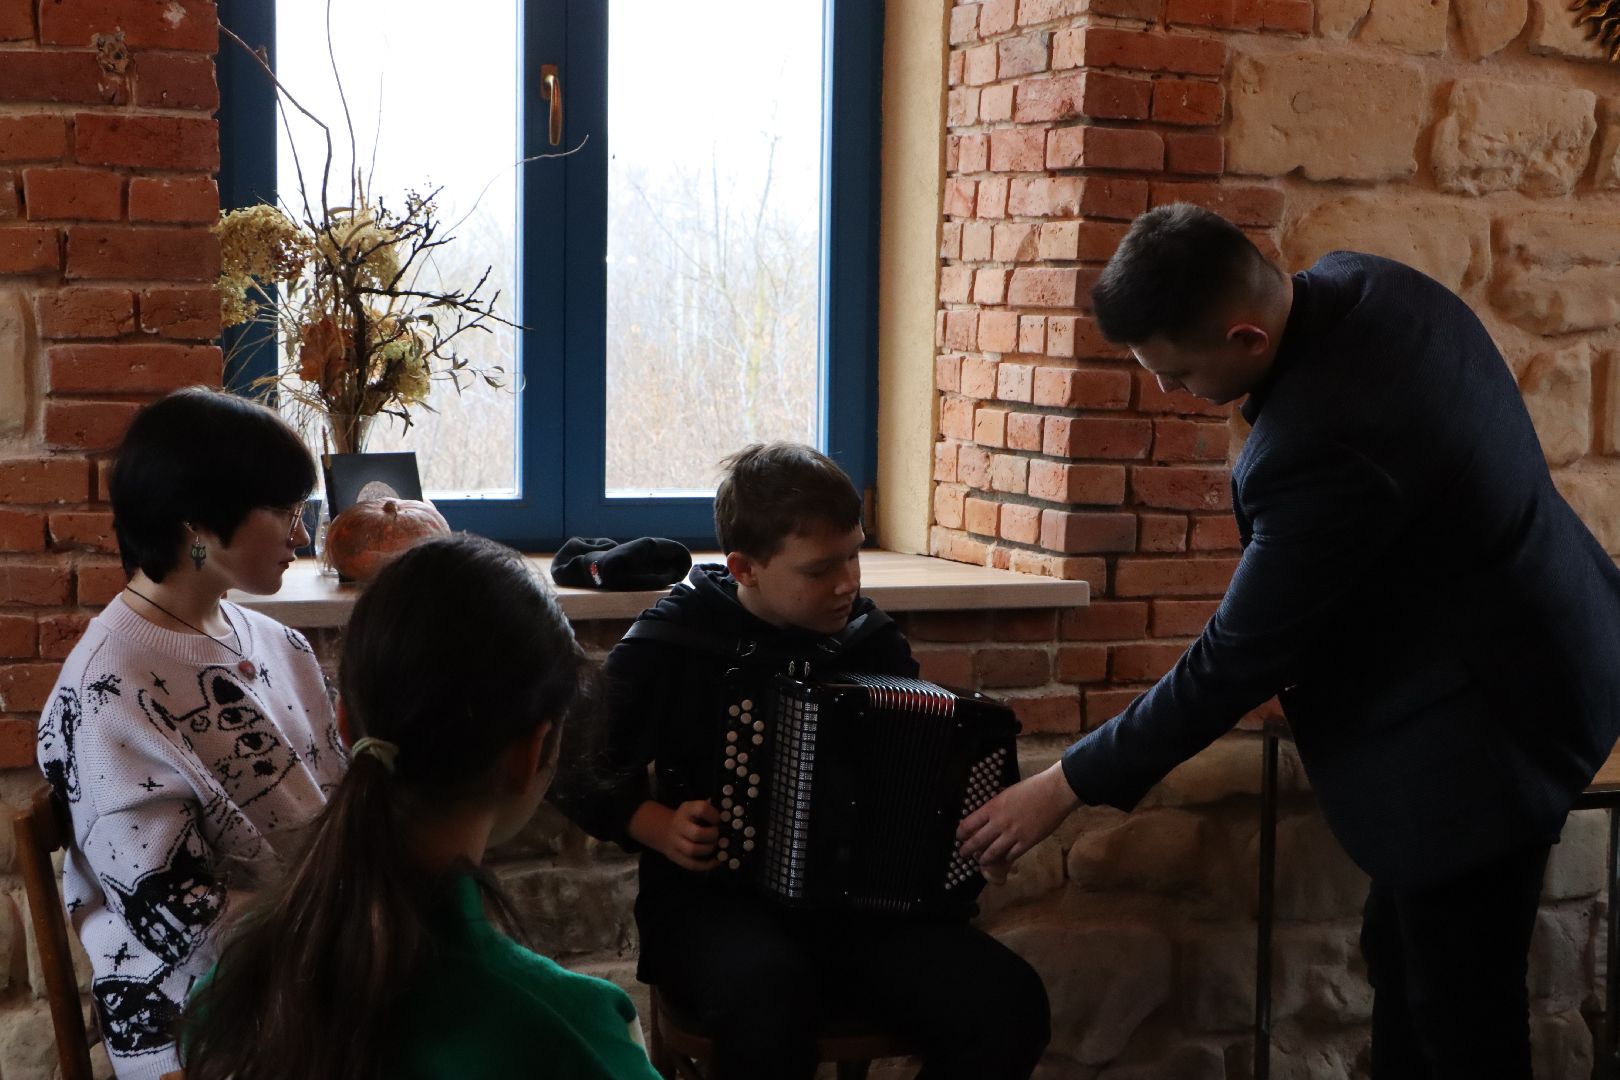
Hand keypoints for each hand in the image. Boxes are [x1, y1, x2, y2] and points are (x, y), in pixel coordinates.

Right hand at [628, 799, 719, 871]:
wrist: (665, 829)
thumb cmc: (689, 819)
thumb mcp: (695, 809)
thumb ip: (709, 812)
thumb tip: (727, 820)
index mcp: (687, 809)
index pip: (702, 809)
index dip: (714, 816)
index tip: (719, 820)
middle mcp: (679, 825)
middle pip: (696, 834)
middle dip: (712, 836)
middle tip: (719, 836)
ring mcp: (675, 842)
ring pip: (692, 850)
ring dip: (709, 850)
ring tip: (716, 846)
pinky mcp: (675, 856)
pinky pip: (691, 864)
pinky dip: (706, 865)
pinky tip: (716, 861)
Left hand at [957, 762, 1080, 869]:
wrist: (1055, 792)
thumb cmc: (1032, 788)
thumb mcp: (1007, 794)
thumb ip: (995, 807)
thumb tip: (986, 818)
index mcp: (993, 807)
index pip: (969, 824)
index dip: (961, 833)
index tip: (959, 837)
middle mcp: (999, 822)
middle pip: (977, 841)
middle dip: (967, 850)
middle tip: (963, 854)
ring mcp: (1013, 834)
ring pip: (992, 853)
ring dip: (983, 859)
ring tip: (980, 861)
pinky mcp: (1027, 843)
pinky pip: (1010, 856)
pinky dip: (1004, 859)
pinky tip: (1001, 860)